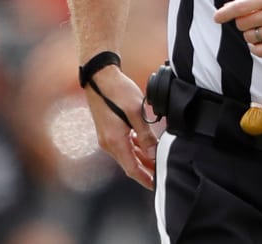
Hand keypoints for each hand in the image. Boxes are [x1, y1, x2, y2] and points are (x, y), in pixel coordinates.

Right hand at [83, 66, 157, 189]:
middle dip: (146, 170)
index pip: (132, 170)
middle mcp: (108, 142)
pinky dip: (134, 149)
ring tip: (157, 160)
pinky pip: (122, 146)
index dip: (146, 179)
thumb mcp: (136, 112)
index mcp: (115, 141)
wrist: (98, 75)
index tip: (158, 186)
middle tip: (163, 173)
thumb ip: (145, 135)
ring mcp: (106, 137)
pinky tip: (145, 145)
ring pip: (126, 155)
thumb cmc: (116, 90)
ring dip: (141, 159)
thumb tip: (154, 153)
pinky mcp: (107, 130)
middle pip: (129, 164)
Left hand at [213, 0, 261, 54]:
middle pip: (243, 23)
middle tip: (251, 20)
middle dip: (242, 22)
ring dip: (249, 34)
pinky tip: (258, 42)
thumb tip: (229, 6)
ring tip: (259, 29)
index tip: (217, 17)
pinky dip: (254, 48)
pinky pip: (261, 51)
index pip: (241, 6)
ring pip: (250, 37)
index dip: (225, 13)